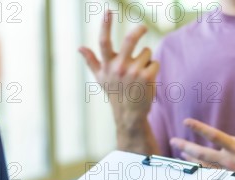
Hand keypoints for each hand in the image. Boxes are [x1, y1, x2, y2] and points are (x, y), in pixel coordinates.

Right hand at [79, 11, 158, 125]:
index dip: (105, 25)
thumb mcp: (101, 78)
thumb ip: (91, 61)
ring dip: (147, 59)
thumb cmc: (116, 94)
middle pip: (129, 40)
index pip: (104, 41)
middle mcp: (119, 67)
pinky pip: (155, 62)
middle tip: (144, 27)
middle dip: (138, 30)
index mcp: (107, 65)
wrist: (130, 115)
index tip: (108, 11)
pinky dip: (154, 68)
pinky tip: (148, 80)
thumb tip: (79, 48)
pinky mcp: (147, 76)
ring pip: (147, 52)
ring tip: (141, 74)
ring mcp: (133, 71)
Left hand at [171, 104, 234, 179]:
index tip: (186, 122)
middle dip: (186, 146)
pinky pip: (211, 179)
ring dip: (190, 160)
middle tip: (173, 141)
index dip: (198, 128)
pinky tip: (193, 171)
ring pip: (204, 167)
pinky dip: (201, 174)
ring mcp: (229, 174)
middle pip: (202, 153)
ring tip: (180, 154)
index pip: (214, 136)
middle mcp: (231, 161)